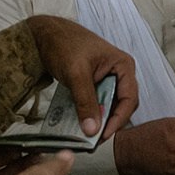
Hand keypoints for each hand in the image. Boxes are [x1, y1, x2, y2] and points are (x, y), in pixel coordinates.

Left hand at [27, 15, 138, 139]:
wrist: (44, 33)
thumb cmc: (63, 44)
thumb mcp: (76, 74)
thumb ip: (85, 102)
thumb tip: (92, 130)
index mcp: (124, 66)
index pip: (129, 99)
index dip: (118, 120)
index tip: (103, 136)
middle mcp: (120, 73)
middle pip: (122, 105)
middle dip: (109, 123)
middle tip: (95, 140)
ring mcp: (108, 79)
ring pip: (109, 106)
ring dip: (99, 120)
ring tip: (87, 136)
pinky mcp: (95, 84)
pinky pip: (97, 103)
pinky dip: (90, 114)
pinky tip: (81, 124)